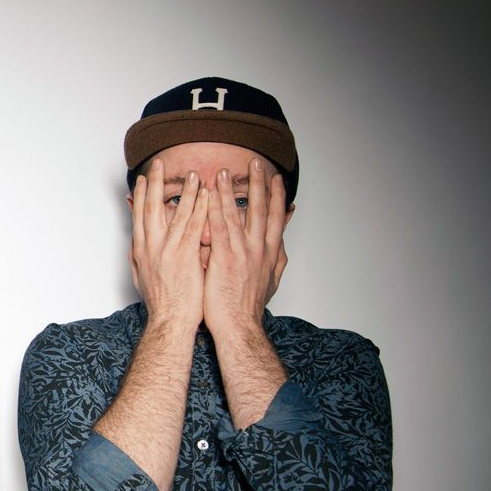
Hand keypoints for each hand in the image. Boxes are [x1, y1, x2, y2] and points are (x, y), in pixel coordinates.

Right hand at [130, 158, 208, 331]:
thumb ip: (138, 256)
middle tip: (159, 163)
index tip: (145, 178)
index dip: (142, 194)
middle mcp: (151, 246)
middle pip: (151, 207)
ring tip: (191, 172)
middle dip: (155, 183)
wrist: (169, 321)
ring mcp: (168, 250)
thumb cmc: (161, 303)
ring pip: (175, 212)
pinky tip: (206, 194)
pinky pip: (194, 225)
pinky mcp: (185, 256)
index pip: (138, 215)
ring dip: (184, 190)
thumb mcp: (141, 276)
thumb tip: (135, 243)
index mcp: (140, 250)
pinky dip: (200, 207)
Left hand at [203, 159, 287, 338]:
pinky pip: (218, 225)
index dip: (277, 197)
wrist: (239, 327)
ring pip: (237, 213)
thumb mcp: (271, 280)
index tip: (277, 179)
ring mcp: (242, 252)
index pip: (275, 218)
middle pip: (261, 209)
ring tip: (226, 170)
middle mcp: (260, 248)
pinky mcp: (224, 257)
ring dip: (231, 190)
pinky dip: (214, 207)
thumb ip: (277, 259)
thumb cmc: (248, 307)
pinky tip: (208, 193)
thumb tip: (282, 246)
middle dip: (260, 184)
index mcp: (270, 253)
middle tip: (257, 163)